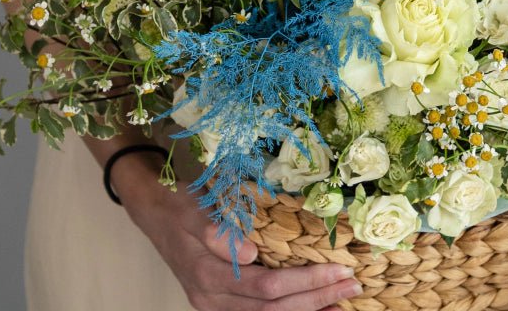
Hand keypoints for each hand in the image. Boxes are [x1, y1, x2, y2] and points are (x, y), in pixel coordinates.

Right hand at [119, 158, 363, 310]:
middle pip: (272, 310)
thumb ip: (217, 232)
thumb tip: (249, 252)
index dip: (305, 283)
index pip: (267, 288)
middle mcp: (213, 300)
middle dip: (316, 300)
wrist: (154, 213)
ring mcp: (215, 307)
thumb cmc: (180, 206)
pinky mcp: (221, 305)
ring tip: (342, 304)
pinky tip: (314, 310)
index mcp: (210, 277)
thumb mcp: (195, 210)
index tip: (339, 269)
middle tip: (353, 285)